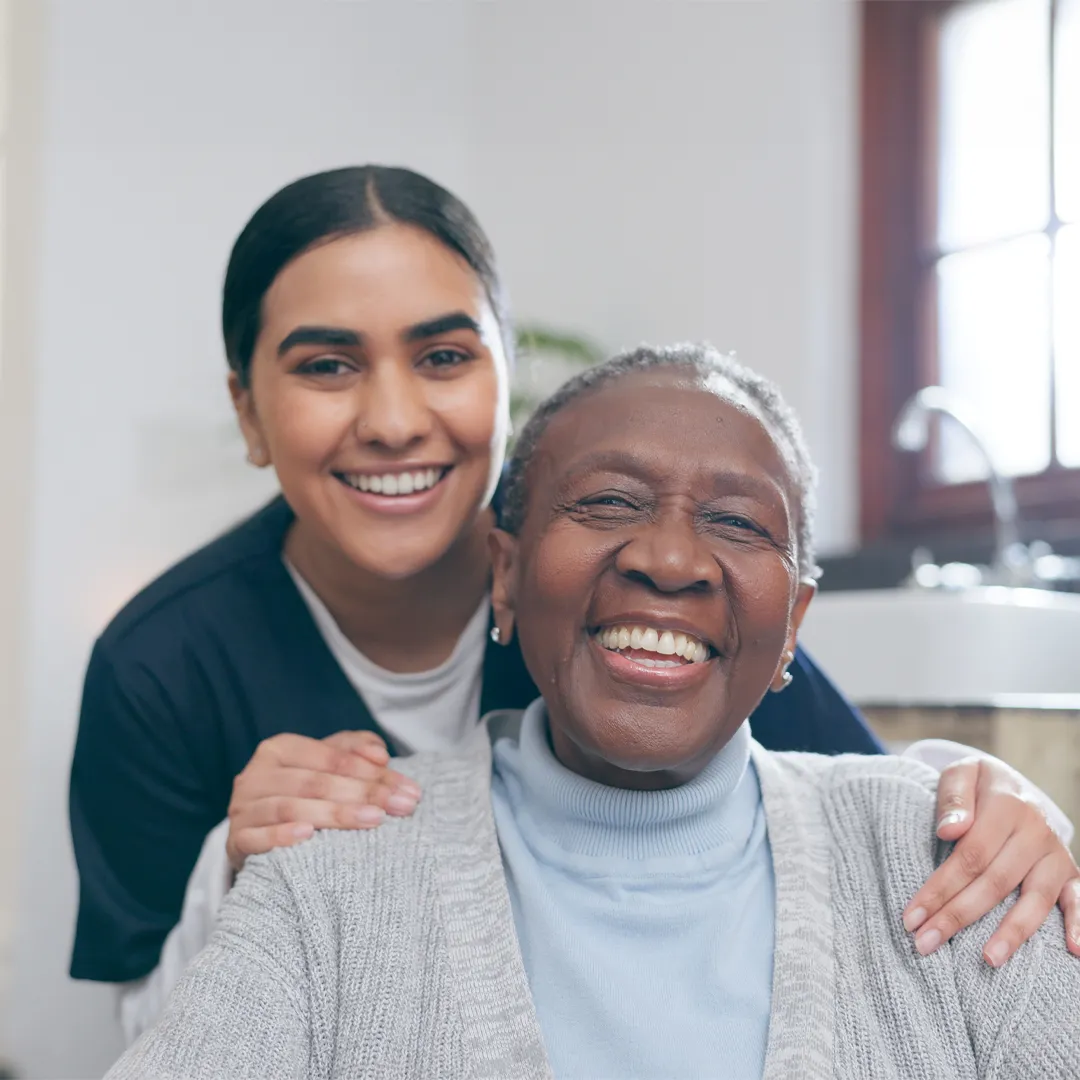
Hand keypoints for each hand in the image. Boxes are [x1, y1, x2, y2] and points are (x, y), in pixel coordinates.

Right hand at [226, 730, 420, 871]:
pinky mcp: (235, 841)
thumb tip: (380, 754)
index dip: (371, 772)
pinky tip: (308, 836)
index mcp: (280, 749)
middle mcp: (256, 775)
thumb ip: (355, 751)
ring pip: (290, 807)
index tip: (407, 789)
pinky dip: (282, 836)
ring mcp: (242, 808)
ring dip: (335, 815)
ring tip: (374, 821)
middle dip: (364, 794)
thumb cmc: (305, 794)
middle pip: (315, 782)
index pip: (331, 757)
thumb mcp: (329, 765)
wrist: (261, 834)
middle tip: (401, 807)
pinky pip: (256, 837)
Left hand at [903, 755, 1079, 965]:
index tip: (911, 917)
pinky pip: (1078, 900)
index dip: (940, 888)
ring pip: (1034, 899)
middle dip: (958, 916)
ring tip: (988, 960)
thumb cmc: (977, 785)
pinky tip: (1073, 951)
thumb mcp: (961, 775)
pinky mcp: (1070, 872)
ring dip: (1011, 933)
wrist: (1013, 784)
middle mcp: (1036, 831)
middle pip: (995, 882)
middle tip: (926, 943)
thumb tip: (949, 831)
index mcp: (1007, 806)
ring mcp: (1055, 854)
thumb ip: (954, 799)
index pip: (969, 856)